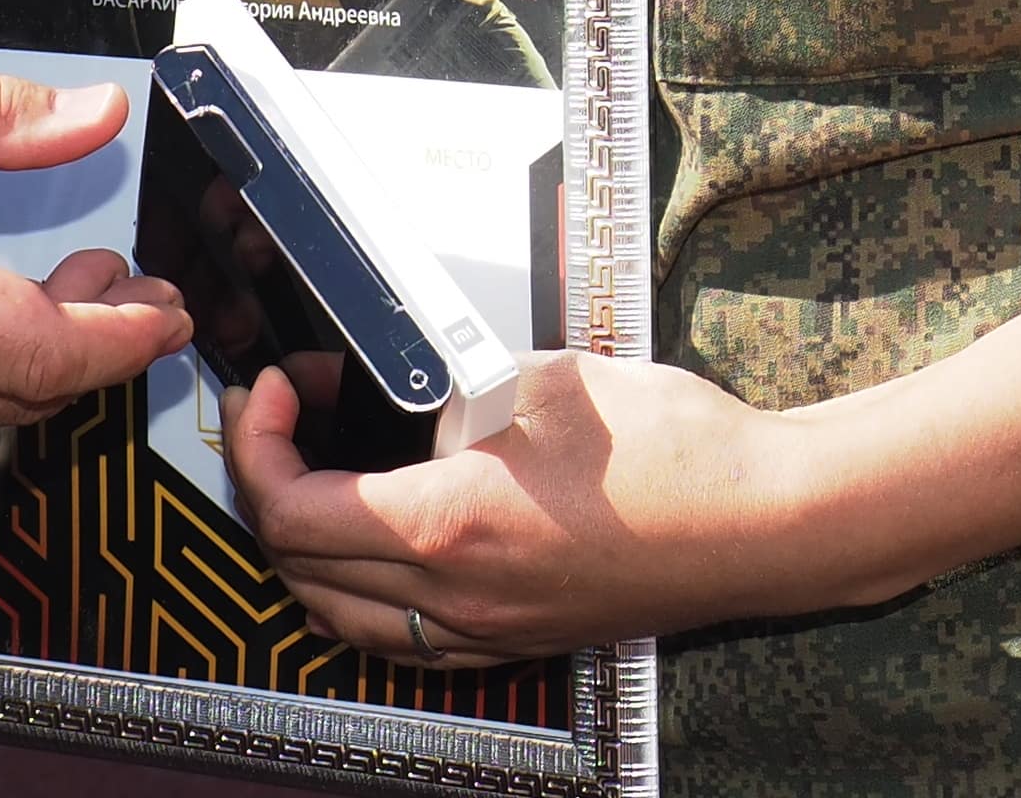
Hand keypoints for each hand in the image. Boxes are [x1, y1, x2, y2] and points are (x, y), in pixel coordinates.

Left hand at [227, 349, 836, 659]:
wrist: (763, 522)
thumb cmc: (675, 451)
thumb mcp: (547, 379)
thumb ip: (456, 385)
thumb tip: (406, 385)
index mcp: (451, 523)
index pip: (292, 511)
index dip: (258, 445)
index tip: (273, 391)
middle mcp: (456, 596)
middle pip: (300, 568)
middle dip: (271, 486)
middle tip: (295, 417)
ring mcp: (486, 632)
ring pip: (340, 617)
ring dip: (308, 549)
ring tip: (328, 473)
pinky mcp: (518, 641)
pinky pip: (401, 642)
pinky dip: (363, 595)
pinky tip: (388, 541)